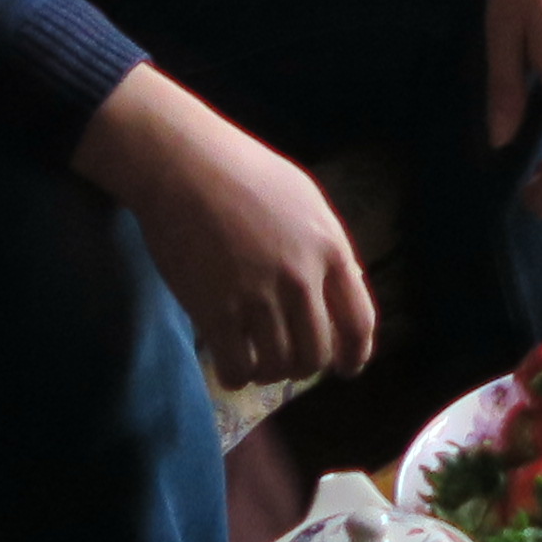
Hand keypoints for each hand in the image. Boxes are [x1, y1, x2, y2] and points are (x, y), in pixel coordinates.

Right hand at [78, 66, 376, 386]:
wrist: (183, 164)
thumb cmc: (243, 171)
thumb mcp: (304, 199)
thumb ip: (325, 245)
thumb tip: (342, 287)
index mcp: (329, 247)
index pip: (358, 321)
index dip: (354, 355)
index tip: (346, 368)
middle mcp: (300, 278)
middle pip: (315, 353)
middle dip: (304, 367)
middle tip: (288, 362)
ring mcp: (257, 297)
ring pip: (278, 367)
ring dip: (270, 373)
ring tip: (258, 362)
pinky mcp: (216, 312)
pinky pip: (238, 369)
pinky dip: (237, 377)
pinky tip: (232, 367)